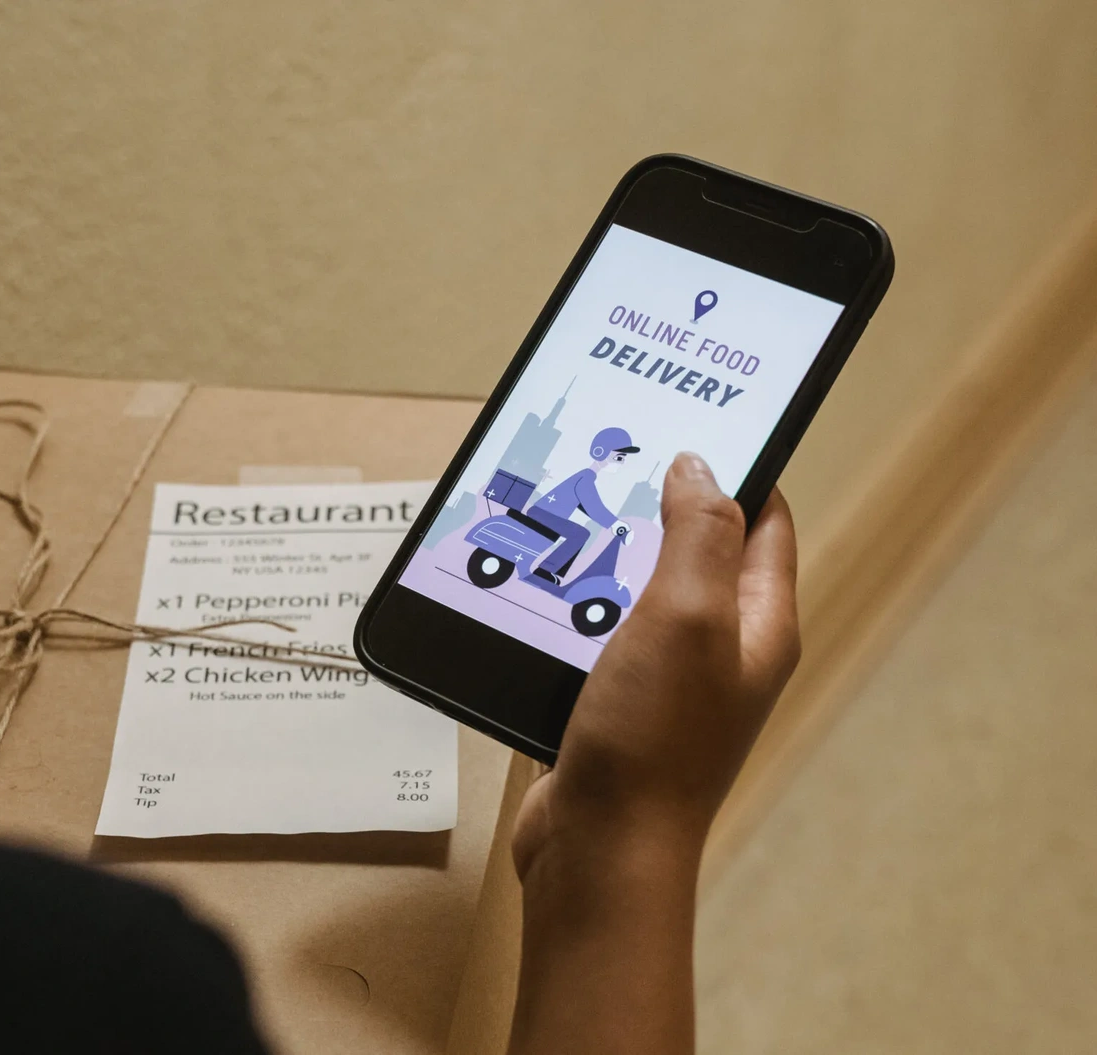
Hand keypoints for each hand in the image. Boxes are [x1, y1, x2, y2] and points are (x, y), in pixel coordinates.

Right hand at [506, 452, 799, 1054]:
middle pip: (698, 550)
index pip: (765, 522)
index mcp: (760, 623)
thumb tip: (701, 466)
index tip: (691, 421)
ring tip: (561, 518)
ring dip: (603, 556)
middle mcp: (721, 648)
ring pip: (638, 590)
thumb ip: (699, 534)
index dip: (737, 467)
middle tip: (606, 462)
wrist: (597, 850)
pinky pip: (598, 633)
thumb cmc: (653, 741)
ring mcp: (668, 678)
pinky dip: (571, 605)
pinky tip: (533, 589)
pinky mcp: (617, 702)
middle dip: (655, 505)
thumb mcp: (685, 616)